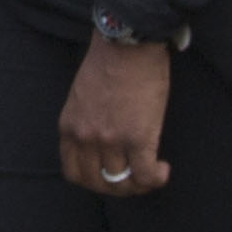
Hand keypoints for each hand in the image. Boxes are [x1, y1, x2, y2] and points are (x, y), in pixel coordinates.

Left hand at [59, 34, 174, 193]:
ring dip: (139, 184)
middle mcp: (85, 137)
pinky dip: (156, 179)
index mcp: (69, 126)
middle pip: (98, 183)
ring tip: (151, 172)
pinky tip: (163, 170)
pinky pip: (145, 175)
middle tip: (134, 179)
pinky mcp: (138, 138)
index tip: (109, 176)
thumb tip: (99, 144)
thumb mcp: (81, 96)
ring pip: (122, 183)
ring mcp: (110, 140)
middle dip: (117, 188)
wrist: (128, 43)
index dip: (93, 181)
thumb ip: (85, 121)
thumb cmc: (109, 62)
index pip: (73, 172)